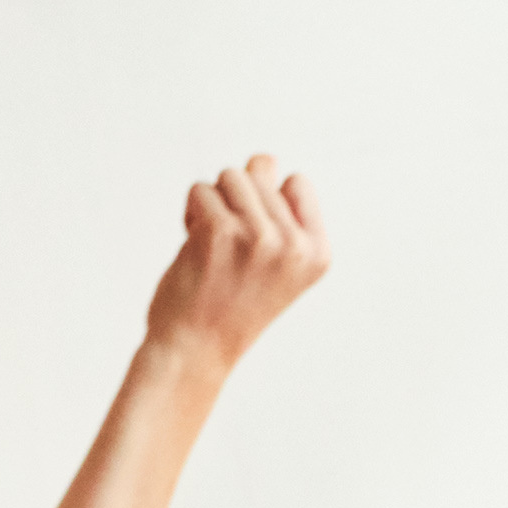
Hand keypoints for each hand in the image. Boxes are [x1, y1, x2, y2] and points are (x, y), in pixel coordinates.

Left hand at [143, 156, 330, 375]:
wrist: (196, 348)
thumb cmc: (230, 302)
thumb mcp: (273, 258)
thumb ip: (278, 208)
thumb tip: (266, 159)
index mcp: (317, 252)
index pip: (297, 183)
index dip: (269, 203)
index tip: (257, 243)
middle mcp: (294, 245)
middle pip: (260, 174)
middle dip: (236, 202)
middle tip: (230, 250)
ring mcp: (259, 237)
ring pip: (230, 177)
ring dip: (213, 204)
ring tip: (213, 245)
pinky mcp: (221, 232)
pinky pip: (200, 191)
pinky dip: (190, 214)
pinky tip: (195, 248)